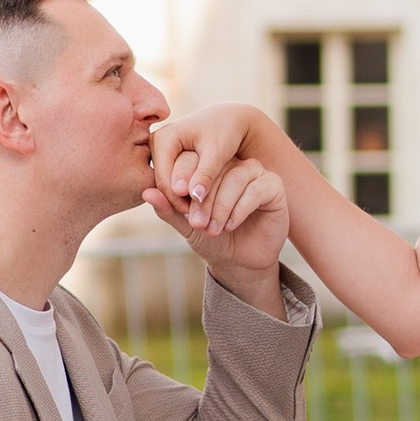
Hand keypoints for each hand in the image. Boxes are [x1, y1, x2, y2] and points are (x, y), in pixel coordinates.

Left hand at [143, 153, 288, 310]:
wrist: (238, 262)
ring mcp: (254, 172)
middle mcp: (232, 163)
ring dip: (221, 204)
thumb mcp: (185, 225)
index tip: (179, 207)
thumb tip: (146, 192)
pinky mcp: (273, 186)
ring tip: (212, 228)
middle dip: (203, 197)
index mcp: (208, 166)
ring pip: (236, 175)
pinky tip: (230, 225)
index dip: (184, 180)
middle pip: (215, 167)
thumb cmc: (210, 238)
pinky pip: (257, 188)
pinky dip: (240, 207)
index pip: (193, 158)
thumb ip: (168, 209)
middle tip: (195, 222)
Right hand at [147, 104, 263, 220]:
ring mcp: (159, 152)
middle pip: (162, 184)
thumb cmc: (226, 132)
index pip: (165, 180)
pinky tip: (199, 206)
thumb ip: (206, 173)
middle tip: (200, 222)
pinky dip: (184, 195)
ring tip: (201, 216)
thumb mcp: (218, 152)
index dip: (180, 201)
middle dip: (180, 203)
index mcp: (163, 139)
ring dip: (182, 202)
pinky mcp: (166, 158)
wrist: (229, 120)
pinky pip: (171, 181)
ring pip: (166, 185)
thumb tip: (193, 196)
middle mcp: (155, 144)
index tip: (199, 217)